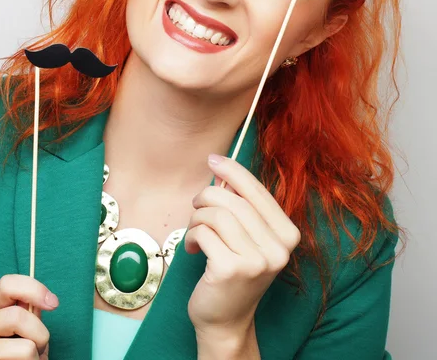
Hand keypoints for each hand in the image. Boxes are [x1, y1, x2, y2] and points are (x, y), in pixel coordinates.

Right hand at [0, 274, 57, 358]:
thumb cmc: (21, 355)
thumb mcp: (28, 328)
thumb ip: (30, 311)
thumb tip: (46, 298)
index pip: (7, 284)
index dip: (33, 289)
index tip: (53, 303)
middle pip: (17, 315)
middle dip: (39, 333)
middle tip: (38, 346)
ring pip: (26, 345)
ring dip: (35, 355)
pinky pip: (23, 356)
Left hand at [185, 154, 300, 342]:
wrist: (226, 321)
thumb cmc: (233, 270)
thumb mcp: (247, 237)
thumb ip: (242, 206)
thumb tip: (221, 170)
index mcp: (287, 234)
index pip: (257, 190)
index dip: (233, 170)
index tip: (213, 159)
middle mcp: (278, 248)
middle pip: (233, 199)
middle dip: (206, 197)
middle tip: (196, 207)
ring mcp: (257, 261)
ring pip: (216, 214)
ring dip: (197, 218)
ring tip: (194, 232)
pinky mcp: (232, 269)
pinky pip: (203, 232)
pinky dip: (192, 235)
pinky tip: (192, 248)